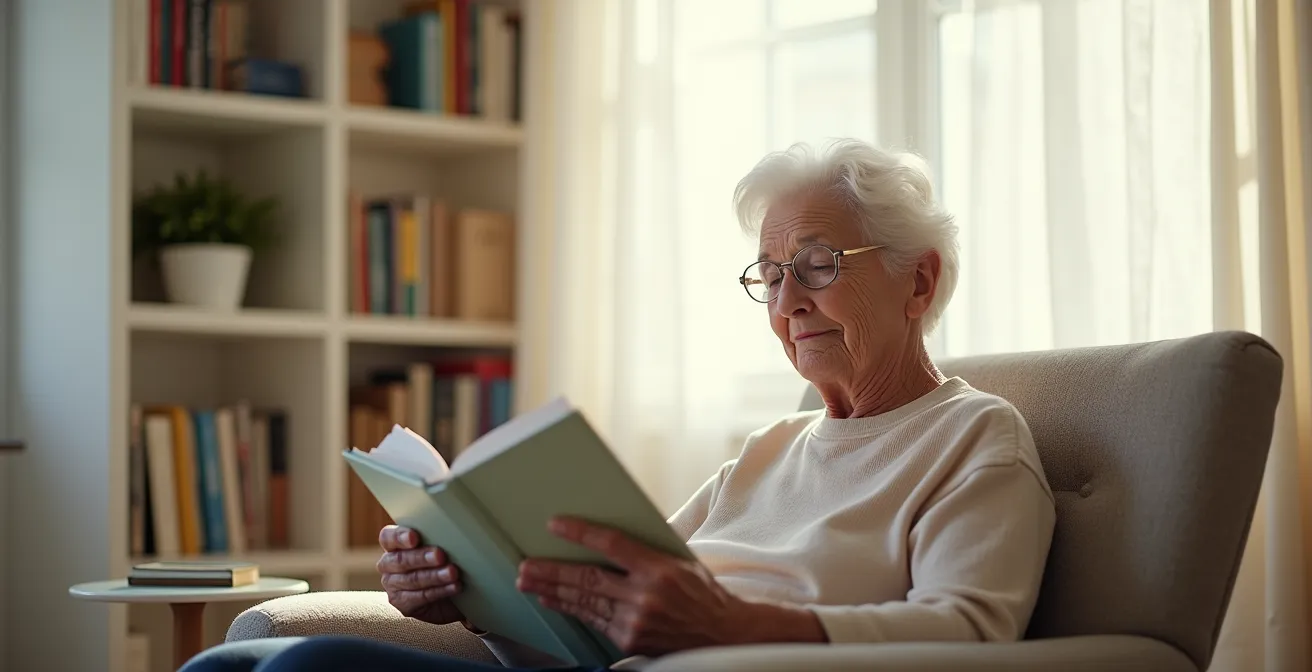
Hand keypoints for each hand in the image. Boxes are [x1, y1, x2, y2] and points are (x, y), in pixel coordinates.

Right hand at [377, 525, 464, 624]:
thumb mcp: (438, 547)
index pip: (388, 537)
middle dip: (422, 557)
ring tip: (453, 572)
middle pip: (401, 560)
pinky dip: (440, 591)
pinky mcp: (403, 604)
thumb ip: (436, 538)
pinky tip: (454, 586)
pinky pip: (421, 597)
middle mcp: (388, 564)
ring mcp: (393, 586)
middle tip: (441, 555)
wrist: (449, 595)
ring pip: (413, 579)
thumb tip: (451, 533)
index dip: (399, 537)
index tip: (414, 537)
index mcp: (393, 544)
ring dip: (435, 576)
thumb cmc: (442, 562)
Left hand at [515, 517, 748, 655]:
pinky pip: (593, 621)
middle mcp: (646, 596)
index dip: (581, 533)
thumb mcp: (680, 562)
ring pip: (585, 602)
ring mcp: (636, 622)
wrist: (723, 636)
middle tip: (525, 564)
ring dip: (552, 591)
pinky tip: (552, 601)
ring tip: (528, 582)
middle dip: (552, 571)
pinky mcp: (630, 641)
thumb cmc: (702, 593)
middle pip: (588, 578)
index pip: (612, 544)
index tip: (556, 525)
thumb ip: (646, 552)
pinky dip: (570, 609)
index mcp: (660, 568)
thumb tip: (607, 537)